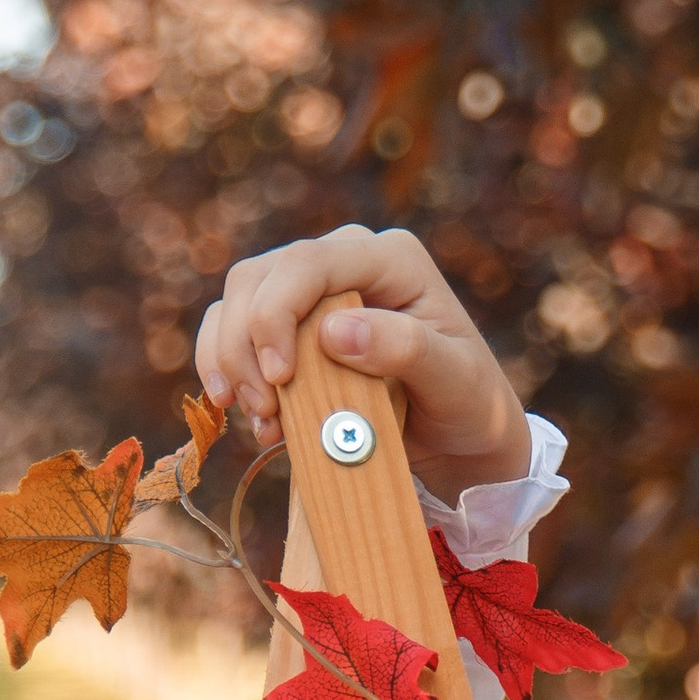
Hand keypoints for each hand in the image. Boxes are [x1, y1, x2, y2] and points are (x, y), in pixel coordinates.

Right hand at [195, 228, 530, 506]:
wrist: (463, 440)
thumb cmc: (470, 404)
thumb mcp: (457, 380)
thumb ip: (406, 350)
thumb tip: (335, 332)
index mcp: (389, 258)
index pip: (308, 263)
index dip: (276, 314)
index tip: (279, 376)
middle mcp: (343, 263)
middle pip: (257, 280)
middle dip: (245, 345)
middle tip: (265, 409)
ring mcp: (311, 294)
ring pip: (235, 305)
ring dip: (230, 362)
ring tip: (260, 419)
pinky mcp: (289, 330)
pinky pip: (232, 335)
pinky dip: (228, 375)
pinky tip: (253, 419)